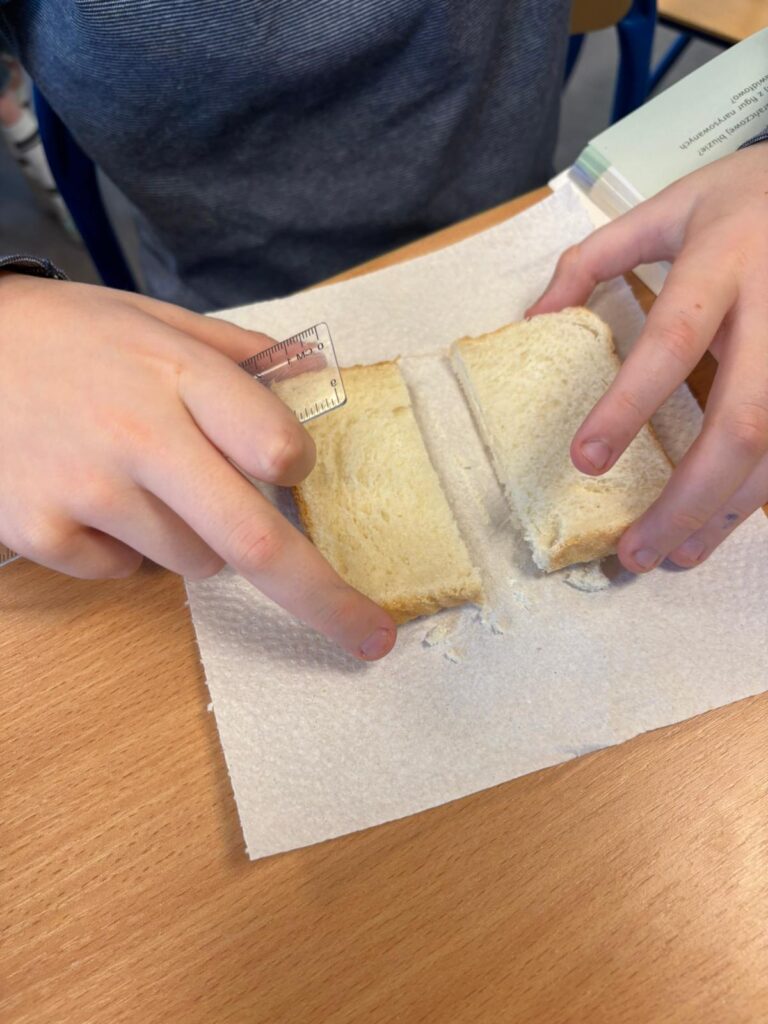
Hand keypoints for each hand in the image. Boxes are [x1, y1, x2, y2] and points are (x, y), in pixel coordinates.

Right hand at [0, 274, 395, 659]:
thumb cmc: (70, 336)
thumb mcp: (157, 320)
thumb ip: (239, 353)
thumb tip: (316, 381)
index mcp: (177, 374)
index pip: (278, 448)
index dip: (297, 469)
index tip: (292, 473)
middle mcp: (138, 435)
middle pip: (254, 541)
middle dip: (325, 599)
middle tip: (371, 636)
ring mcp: (85, 489)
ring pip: (194, 563)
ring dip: (197, 540)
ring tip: (142, 480)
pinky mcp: (39, 529)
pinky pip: (124, 574)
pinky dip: (126, 551)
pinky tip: (92, 497)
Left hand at [527, 145, 767, 572]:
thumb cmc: (751, 195)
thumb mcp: (670, 204)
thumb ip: (598, 257)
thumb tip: (534, 317)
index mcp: (723, 261)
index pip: (673, 342)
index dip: (630, 404)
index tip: (584, 461)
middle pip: (741, 423)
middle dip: (686, 499)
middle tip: (634, 552)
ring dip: (724, 514)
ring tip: (672, 555)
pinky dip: (757, 493)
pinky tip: (720, 525)